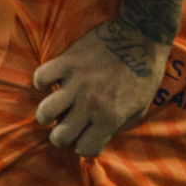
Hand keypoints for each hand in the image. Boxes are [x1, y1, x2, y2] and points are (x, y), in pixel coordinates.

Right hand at [32, 18, 168, 157]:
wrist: (142, 35)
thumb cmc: (145, 74)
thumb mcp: (140, 108)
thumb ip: (119, 126)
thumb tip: (100, 137)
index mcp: (110, 118)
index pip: (85, 149)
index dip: (86, 145)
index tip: (88, 136)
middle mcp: (90, 104)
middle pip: (60, 137)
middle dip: (63, 135)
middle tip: (69, 124)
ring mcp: (76, 83)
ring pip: (44, 113)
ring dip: (47, 114)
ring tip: (55, 107)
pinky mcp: (67, 62)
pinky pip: (41, 78)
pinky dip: (43, 81)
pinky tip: (54, 80)